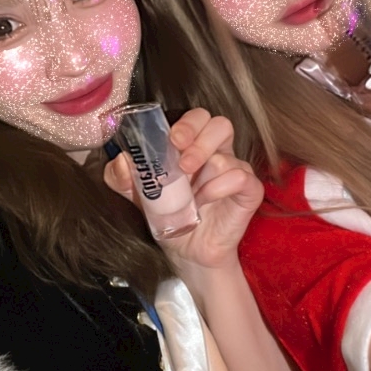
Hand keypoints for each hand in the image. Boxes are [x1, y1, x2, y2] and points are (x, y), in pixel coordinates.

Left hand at [104, 108, 263, 270]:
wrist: (185, 252)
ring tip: (189, 196)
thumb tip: (121, 160)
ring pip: (226, 156)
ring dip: (203, 176)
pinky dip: (219, 187)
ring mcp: (236, 171)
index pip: (198, 118)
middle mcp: (217, 153)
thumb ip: (121, 177)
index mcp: (193, 145)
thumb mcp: (137, 196)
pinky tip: (204, 201)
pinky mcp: (249, 191)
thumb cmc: (168, 217)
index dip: (188, 124)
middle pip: (221, 125)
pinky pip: (241, 177)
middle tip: (183, 164)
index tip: (172, 140)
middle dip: (200, 140)